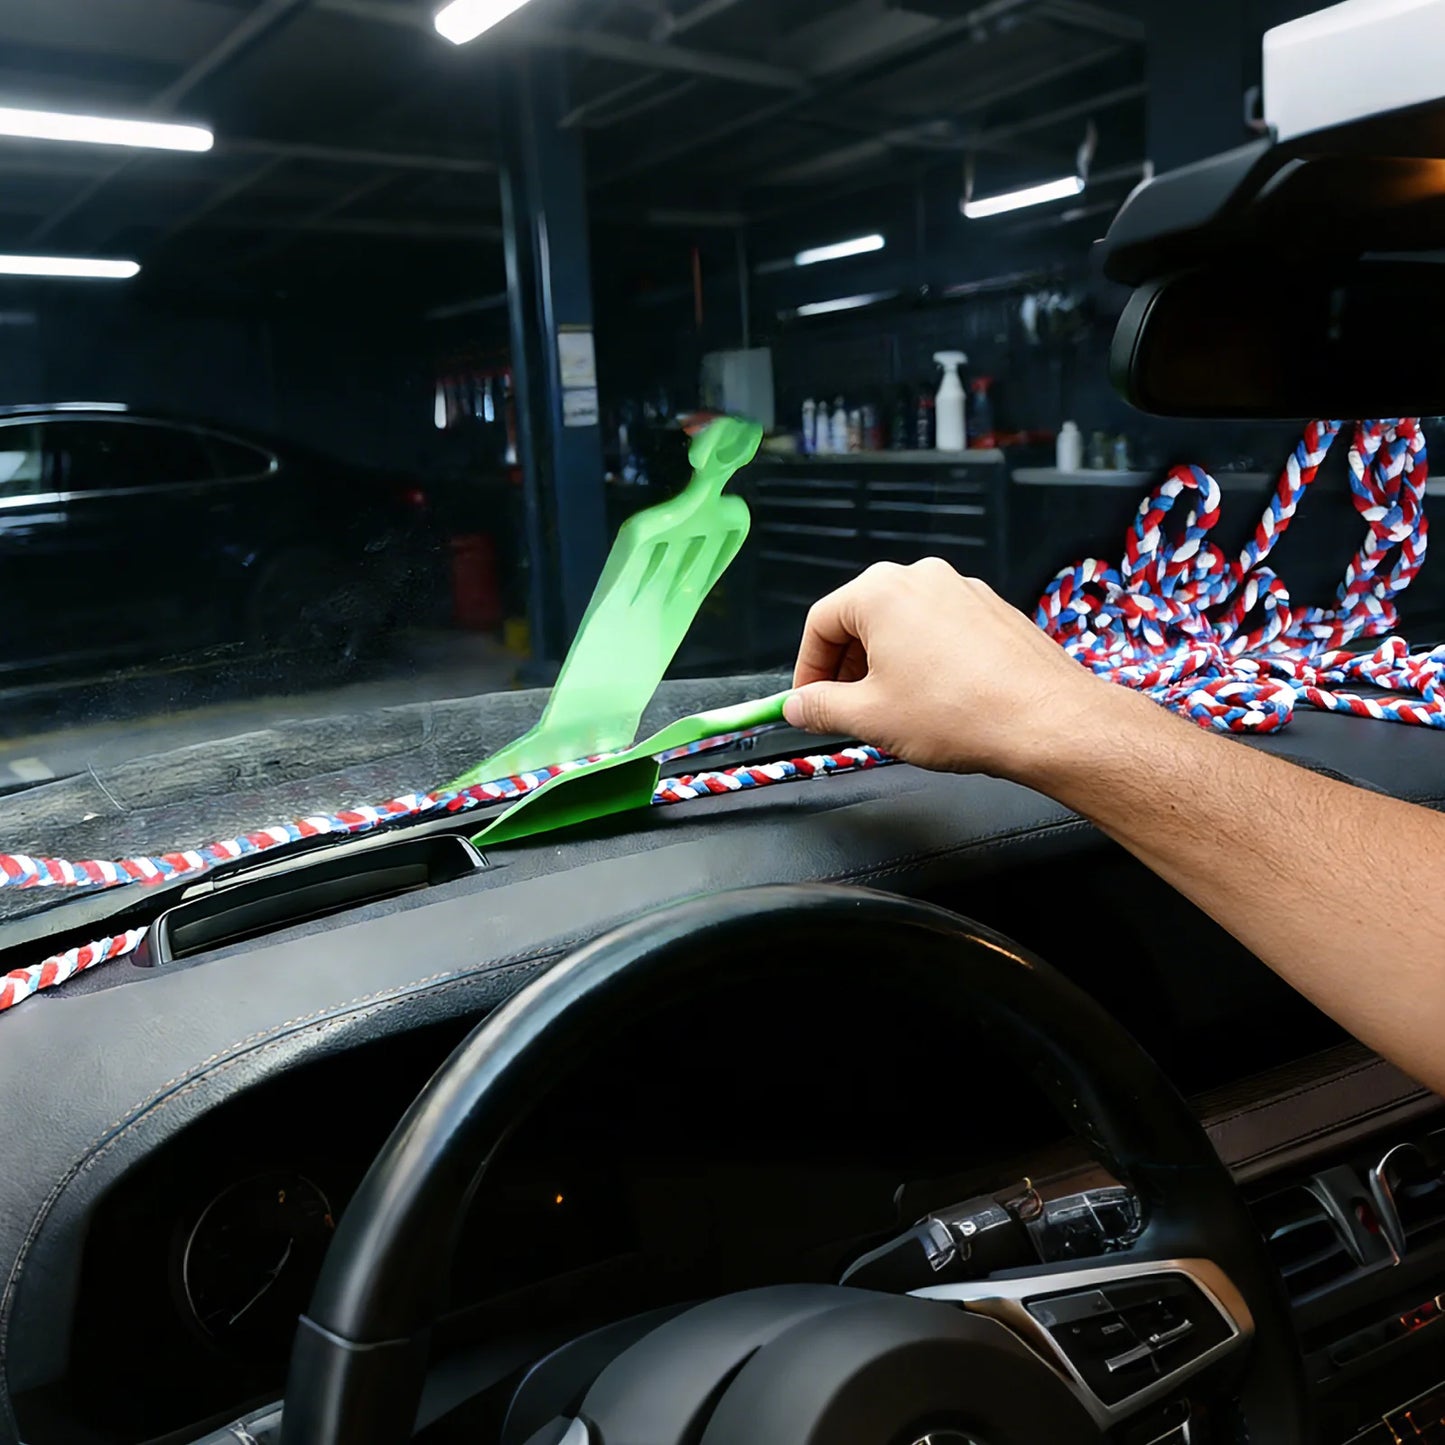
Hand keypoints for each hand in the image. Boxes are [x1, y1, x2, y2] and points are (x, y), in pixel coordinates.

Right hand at [782, 559, 1110, 778]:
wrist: (1047, 721)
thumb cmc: (959, 714)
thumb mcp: (869, 718)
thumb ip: (821, 708)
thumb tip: (798, 707)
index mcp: (882, 592)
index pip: (821, 623)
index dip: (806, 668)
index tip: (808, 702)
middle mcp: (923, 579)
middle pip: (861, 618)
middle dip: (845, 666)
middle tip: (843, 710)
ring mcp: (963, 590)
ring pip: (903, 624)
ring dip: (885, 664)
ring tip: (891, 710)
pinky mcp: (993, 611)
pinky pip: (940, 629)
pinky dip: (924, 658)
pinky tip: (933, 699)